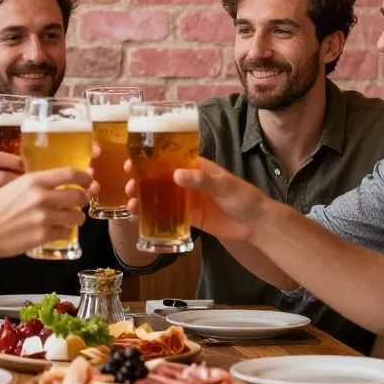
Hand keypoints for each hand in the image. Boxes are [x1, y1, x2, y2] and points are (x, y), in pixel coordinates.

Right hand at [0, 152, 22, 227]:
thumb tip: (13, 162)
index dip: (15, 160)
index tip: (26, 164)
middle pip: (3, 176)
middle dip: (21, 180)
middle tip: (34, 183)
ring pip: (2, 194)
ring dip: (18, 196)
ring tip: (28, 196)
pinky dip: (8, 208)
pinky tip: (16, 209)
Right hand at [0, 168, 91, 258]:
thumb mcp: (12, 186)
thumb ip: (34, 183)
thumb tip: (56, 182)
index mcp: (33, 181)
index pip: (70, 174)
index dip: (85, 177)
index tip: (89, 180)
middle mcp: (41, 197)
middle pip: (79, 196)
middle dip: (83, 199)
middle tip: (81, 201)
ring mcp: (44, 217)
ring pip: (77, 216)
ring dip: (76, 217)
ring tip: (69, 218)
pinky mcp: (44, 236)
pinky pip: (66, 232)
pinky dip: (63, 232)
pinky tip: (55, 230)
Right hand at [123, 157, 268, 241]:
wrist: (256, 225)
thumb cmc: (244, 197)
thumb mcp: (224, 185)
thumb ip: (201, 180)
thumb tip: (176, 175)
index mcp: (197, 167)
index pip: (169, 158)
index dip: (150, 159)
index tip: (133, 161)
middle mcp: (189, 181)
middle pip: (160, 177)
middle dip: (142, 180)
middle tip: (127, 184)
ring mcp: (188, 199)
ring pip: (161, 196)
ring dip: (144, 198)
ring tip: (130, 204)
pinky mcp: (190, 217)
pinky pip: (168, 215)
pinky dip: (153, 216)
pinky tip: (139, 218)